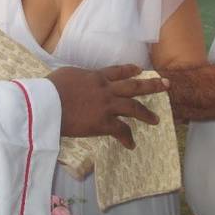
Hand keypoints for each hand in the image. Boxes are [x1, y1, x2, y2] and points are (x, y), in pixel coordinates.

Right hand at [47, 65, 167, 148]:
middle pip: (134, 86)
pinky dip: (127, 138)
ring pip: (133, 108)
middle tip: (166, 85)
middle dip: (152, 85)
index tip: (140, 70)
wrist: (48, 104)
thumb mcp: (68, 74)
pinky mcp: (103, 123)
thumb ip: (79, 77)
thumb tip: (77, 79)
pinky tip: (132, 144)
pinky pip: (120, 130)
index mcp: (97, 77)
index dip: (130, 70)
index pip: (118, 71)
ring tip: (156, 120)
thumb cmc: (51, 88)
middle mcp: (106, 89)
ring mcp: (107, 106)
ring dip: (146, 114)